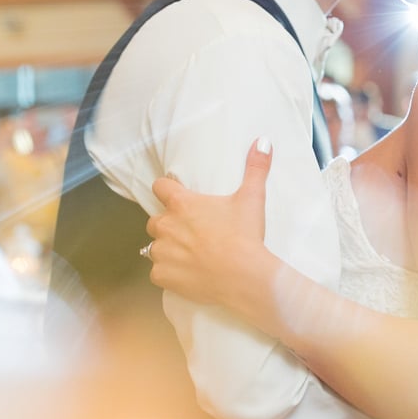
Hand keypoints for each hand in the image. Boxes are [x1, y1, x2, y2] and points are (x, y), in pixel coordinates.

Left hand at [146, 138, 274, 317]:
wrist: (244, 277)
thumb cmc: (244, 236)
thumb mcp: (252, 198)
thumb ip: (256, 168)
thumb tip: (263, 142)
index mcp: (182, 204)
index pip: (160, 187)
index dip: (167, 190)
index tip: (175, 196)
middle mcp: (166, 225)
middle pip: (155, 220)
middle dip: (168, 225)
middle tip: (191, 233)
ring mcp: (161, 252)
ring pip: (154, 247)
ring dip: (167, 250)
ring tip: (190, 256)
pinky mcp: (162, 275)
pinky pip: (157, 272)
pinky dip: (168, 274)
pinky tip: (186, 275)